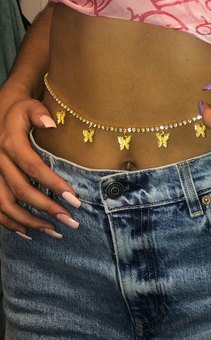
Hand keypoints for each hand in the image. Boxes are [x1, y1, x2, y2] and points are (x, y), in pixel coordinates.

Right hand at [0, 97, 80, 237]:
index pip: (33, 168)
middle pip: (21, 190)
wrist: (0, 114)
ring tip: (54, 232)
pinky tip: (28, 232)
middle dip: (46, 208)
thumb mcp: (30, 106)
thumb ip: (39, 113)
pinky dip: (10, 223)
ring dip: (29, 221)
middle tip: (70, 221)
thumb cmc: (20, 111)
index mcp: (10, 143)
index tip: (74, 199)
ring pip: (6, 204)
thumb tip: (51, 123)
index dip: (53, 184)